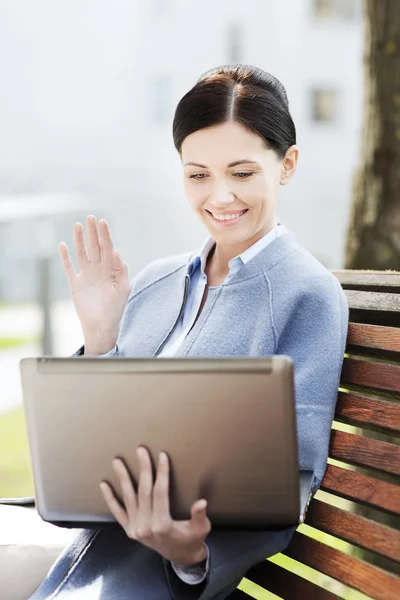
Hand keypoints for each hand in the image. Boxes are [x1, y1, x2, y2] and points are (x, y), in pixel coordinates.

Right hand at [59, 215, 130, 353]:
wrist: (101, 326)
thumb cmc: (116, 309)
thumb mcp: (123, 289)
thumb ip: (122, 271)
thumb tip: (118, 253)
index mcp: (111, 270)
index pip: (108, 248)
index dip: (105, 235)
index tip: (103, 222)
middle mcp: (99, 270)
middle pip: (95, 247)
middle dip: (93, 232)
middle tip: (91, 217)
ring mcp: (86, 275)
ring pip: (82, 253)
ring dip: (80, 240)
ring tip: (78, 225)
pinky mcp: (76, 283)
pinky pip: (69, 267)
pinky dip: (65, 257)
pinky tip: (63, 245)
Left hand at [100, 447, 210, 565]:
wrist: (180, 558)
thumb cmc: (192, 541)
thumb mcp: (200, 529)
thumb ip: (199, 516)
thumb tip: (202, 502)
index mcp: (162, 525)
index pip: (160, 492)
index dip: (162, 473)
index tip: (162, 456)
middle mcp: (145, 527)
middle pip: (143, 491)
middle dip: (143, 468)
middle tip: (141, 450)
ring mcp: (135, 529)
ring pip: (128, 498)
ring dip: (122, 478)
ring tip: (117, 461)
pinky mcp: (129, 530)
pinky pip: (117, 512)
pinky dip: (110, 498)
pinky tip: (104, 485)